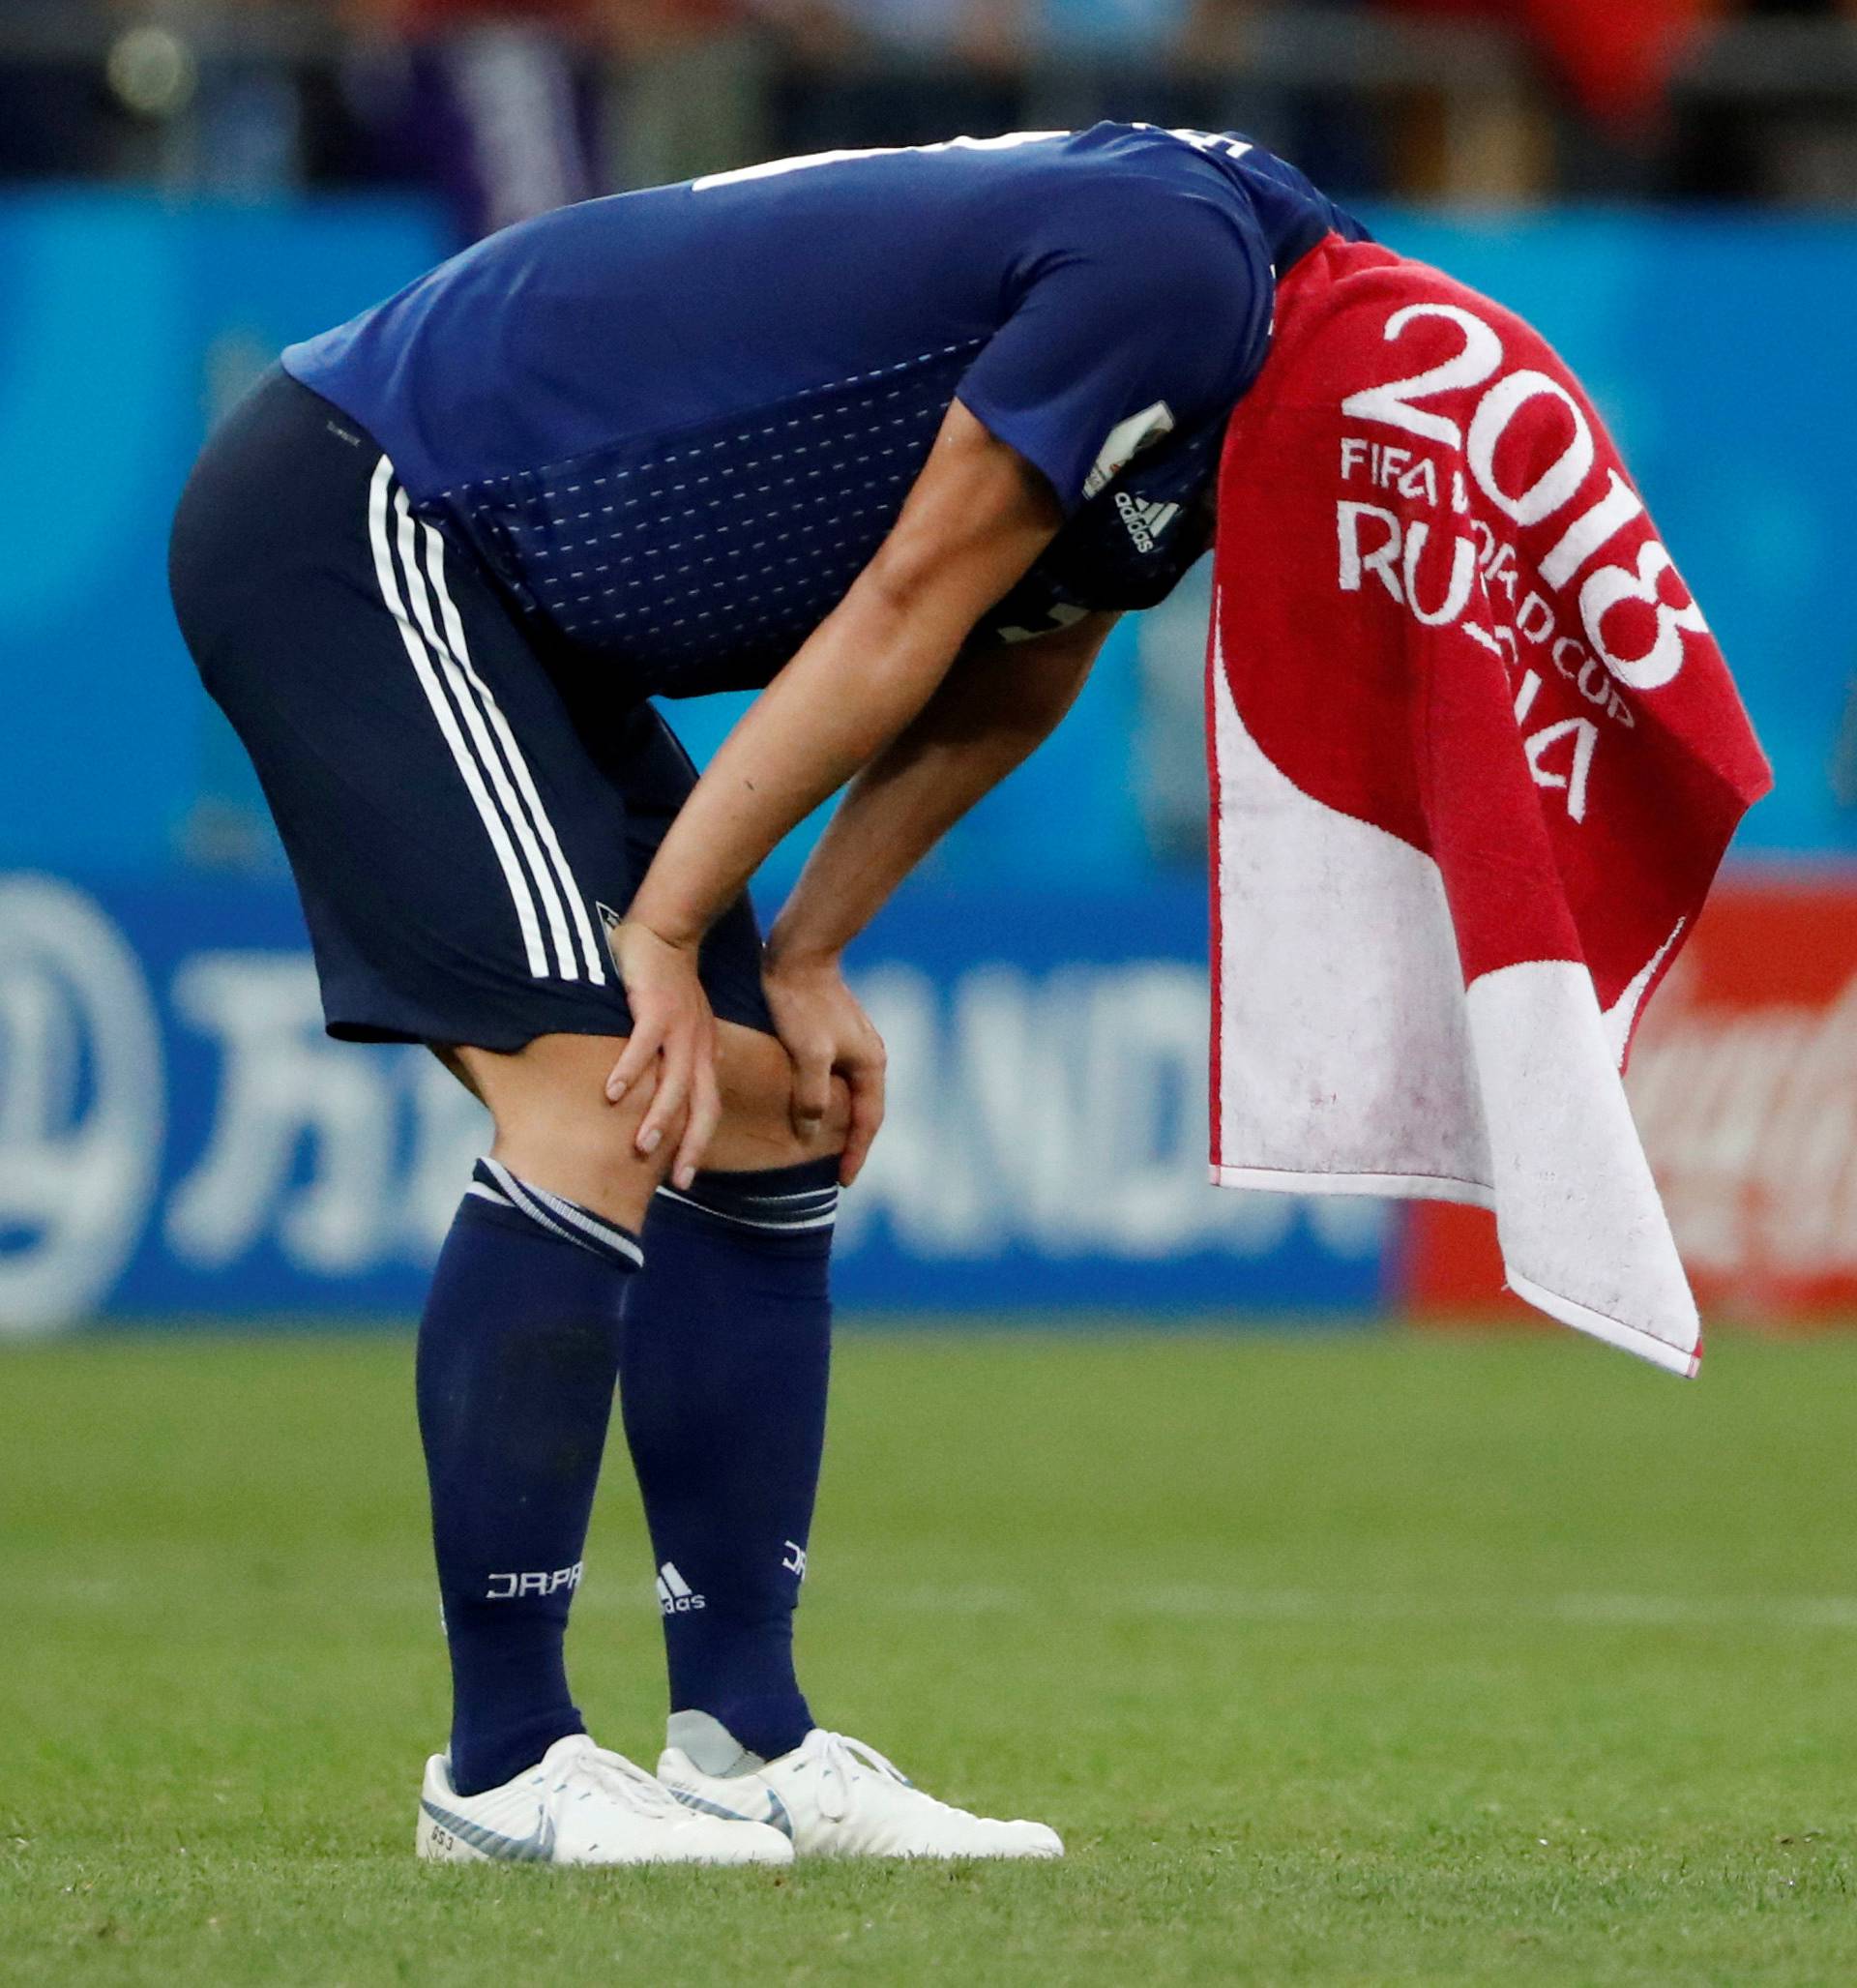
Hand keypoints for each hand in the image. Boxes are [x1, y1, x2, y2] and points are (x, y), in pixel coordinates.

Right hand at [604, 919, 720, 1190]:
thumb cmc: (668, 985)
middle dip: (691, 1145)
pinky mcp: (656, 1008)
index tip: (684, 1179)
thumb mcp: (682, 1027)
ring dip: (659, 1116)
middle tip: (679, 1182)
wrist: (666, 934)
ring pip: (675, 1082)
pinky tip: (613, 1094)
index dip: (698, 1144)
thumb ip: (677, 1058)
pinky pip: (644, 1046)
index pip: (707, 1108)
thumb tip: (666, 1092)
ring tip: (642, 1146)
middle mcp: (697, 1047)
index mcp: (703, 1054)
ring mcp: (679, 1028)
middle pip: (701, 1105)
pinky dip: (631, 1071)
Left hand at [761, 950, 886, 1186]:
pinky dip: (830, 1099)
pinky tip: (812, 1104)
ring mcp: (855, 1044)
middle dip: (854, 1141)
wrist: (800, 954)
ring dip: (841, 1121)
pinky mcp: (837, 1033)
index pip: (868, 1122)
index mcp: (871, 1065)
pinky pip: (838, 1078)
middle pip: (865, 1110)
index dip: (855, 1154)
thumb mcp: (807, 1055)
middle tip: (838, 1170)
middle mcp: (870, 1056)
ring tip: (825, 1145)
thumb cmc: (803, 1004)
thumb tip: (811, 1133)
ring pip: (851, 1094)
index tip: (843, 1182)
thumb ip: (812, 1097)